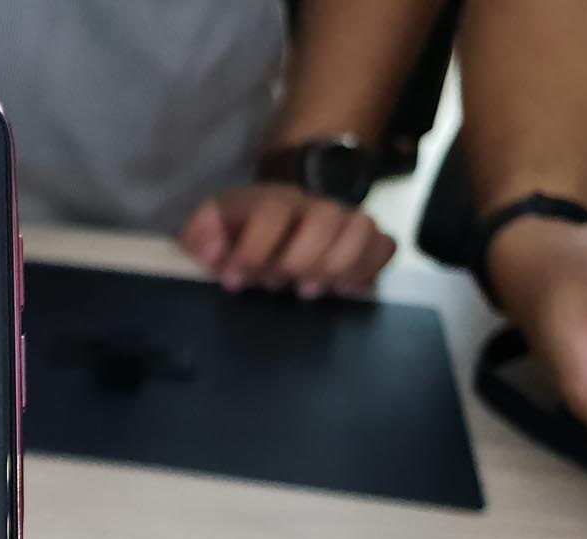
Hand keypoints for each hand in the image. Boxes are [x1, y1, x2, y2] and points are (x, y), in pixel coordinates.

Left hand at [179, 184, 395, 297]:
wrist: (271, 219)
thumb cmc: (238, 232)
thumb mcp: (210, 229)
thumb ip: (201, 235)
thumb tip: (211, 252)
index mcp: (271, 201)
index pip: (273, 212)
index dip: (254, 249)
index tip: (233, 280)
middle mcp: (313, 206)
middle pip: (325, 219)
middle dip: (299, 258)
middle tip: (275, 284)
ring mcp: (343, 221)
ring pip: (362, 228)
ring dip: (337, 264)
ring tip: (308, 289)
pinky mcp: (364, 241)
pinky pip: (385, 246)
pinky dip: (369, 267)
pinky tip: (344, 289)